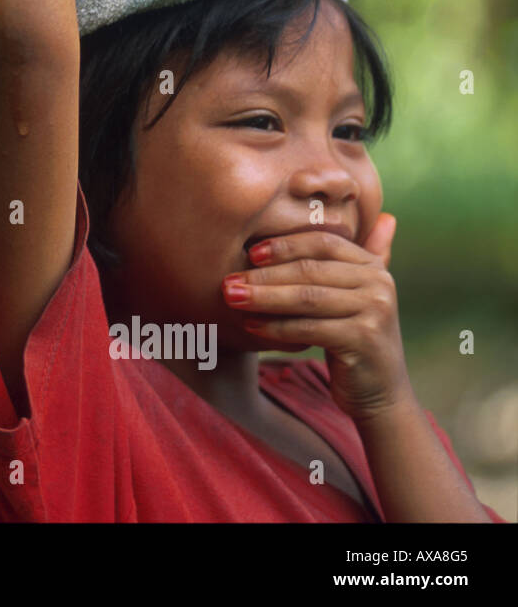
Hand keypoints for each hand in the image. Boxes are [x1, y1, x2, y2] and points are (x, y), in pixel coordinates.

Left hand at [222, 214, 414, 421]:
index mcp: (372, 265)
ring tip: (231, 298)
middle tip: (228, 281)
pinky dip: (276, 326)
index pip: (322, 242)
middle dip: (264, 275)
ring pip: (307, 298)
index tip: (250, 253)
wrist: (380, 390)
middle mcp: (379, 283)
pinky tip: (251, 326)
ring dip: (264, 298)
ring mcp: (375, 311)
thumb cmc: (351, 337)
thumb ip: (344, 260)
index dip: (284, 245)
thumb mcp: (350, 296)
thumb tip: (378, 216)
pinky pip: (308, 328)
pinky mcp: (364, 340)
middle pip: (310, 270)